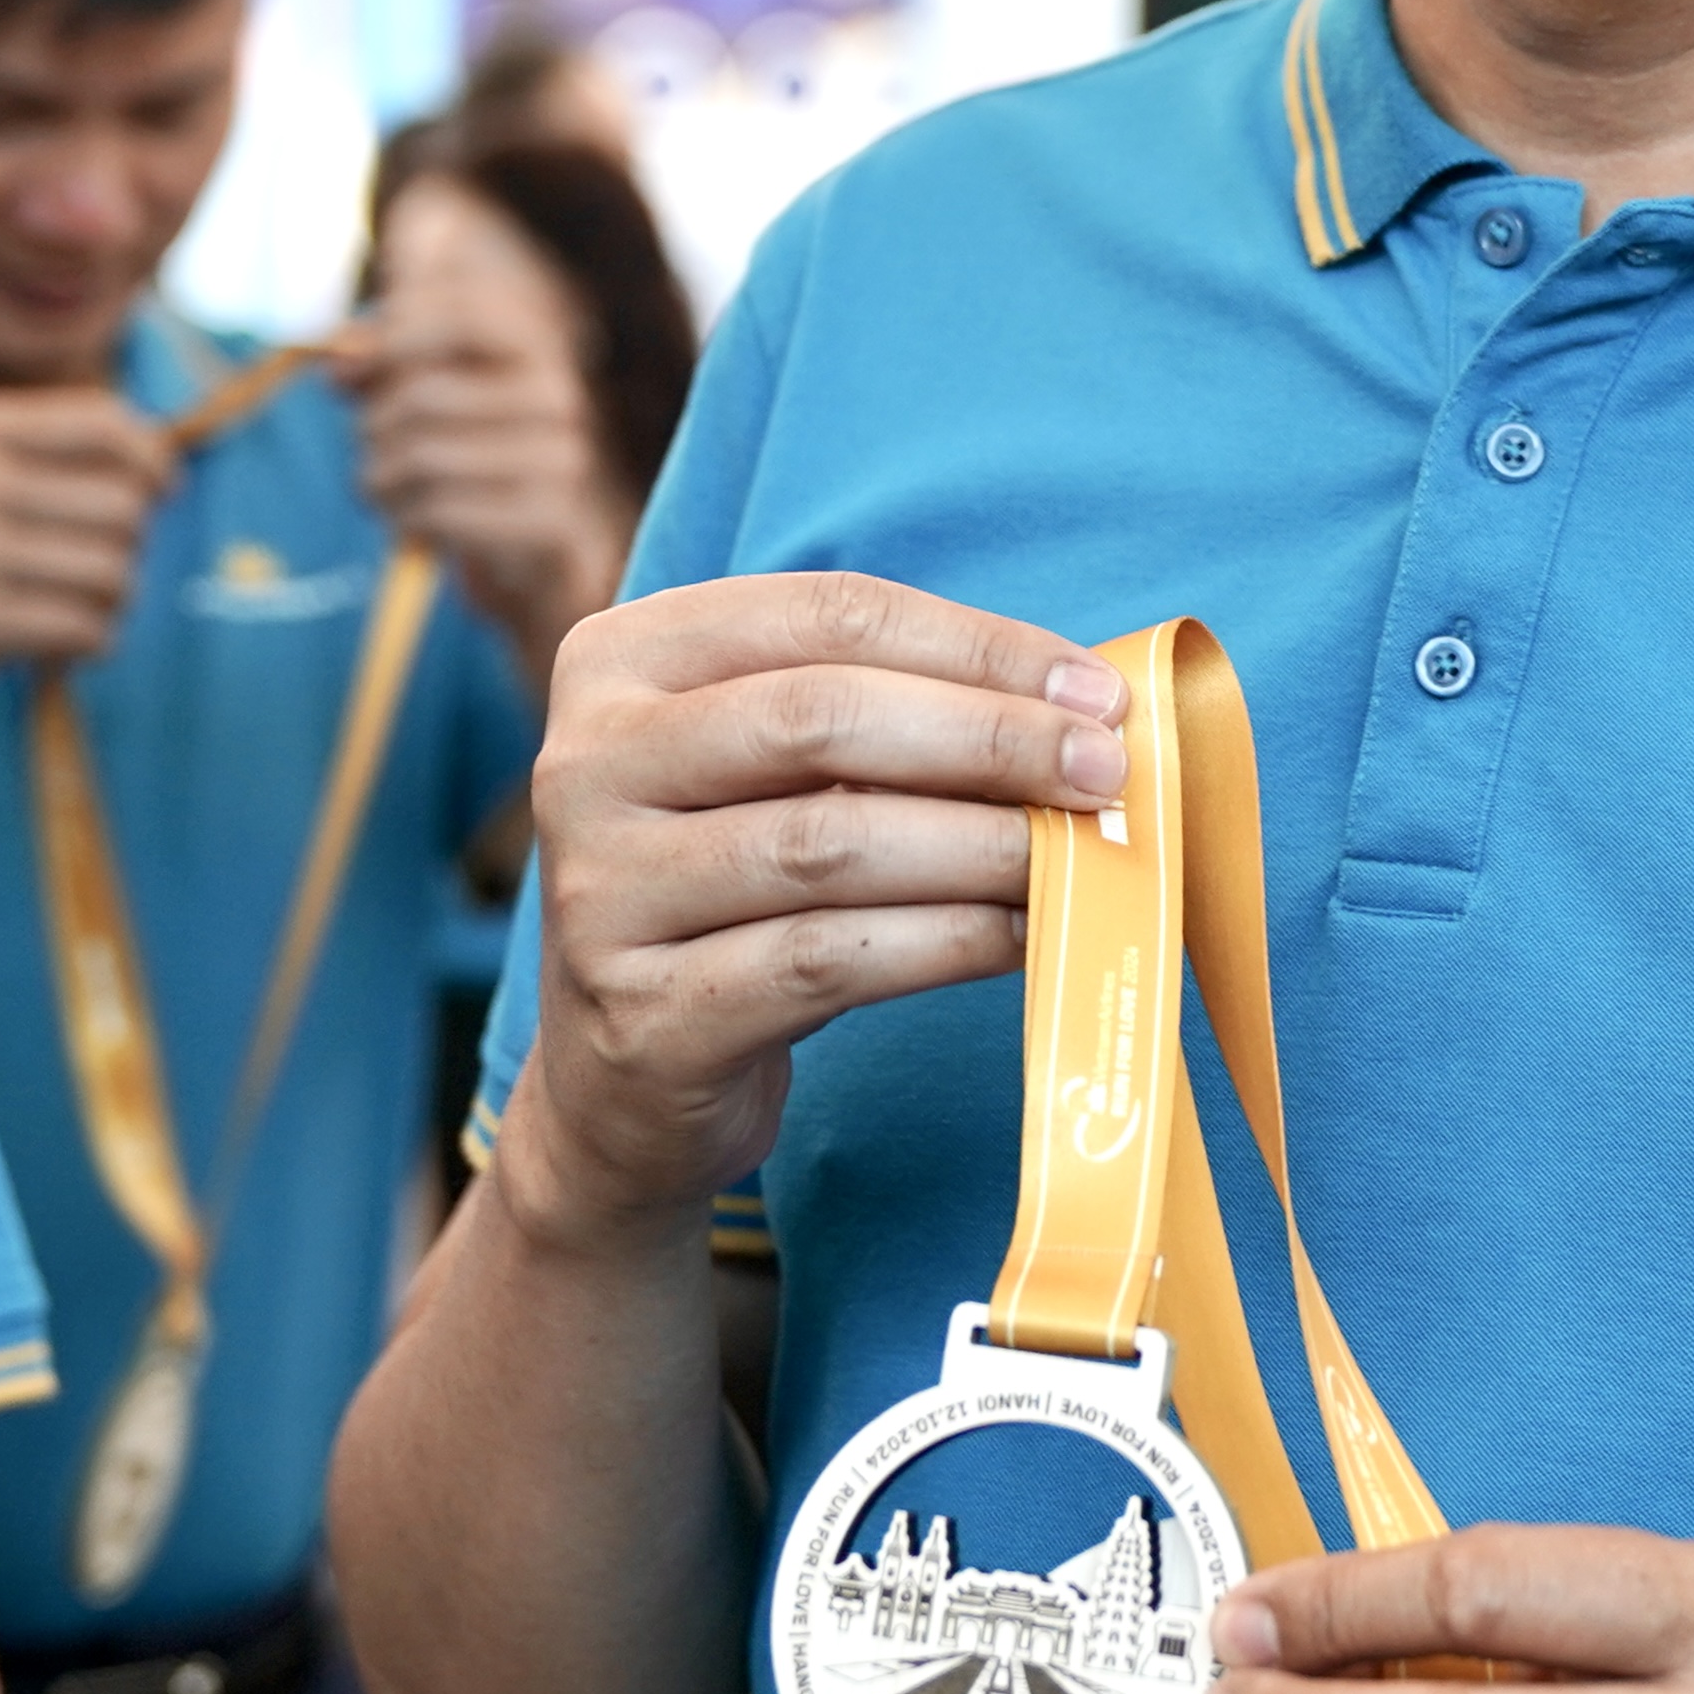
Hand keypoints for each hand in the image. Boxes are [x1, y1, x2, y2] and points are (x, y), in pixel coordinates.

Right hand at [0, 389, 176, 698]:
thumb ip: (36, 451)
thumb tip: (163, 460)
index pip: (110, 425)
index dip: (153, 464)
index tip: (158, 493)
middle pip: (125, 507)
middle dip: (125, 549)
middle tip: (90, 574)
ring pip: (112, 573)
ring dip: (109, 605)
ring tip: (71, 613)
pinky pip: (80, 629)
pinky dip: (87, 645)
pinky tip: (59, 649)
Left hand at [334, 223, 625, 680]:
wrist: (542, 561)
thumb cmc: (471, 463)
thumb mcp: (426, 399)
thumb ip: (383, 363)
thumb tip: (340, 362)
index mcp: (537, 347)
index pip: (463, 314)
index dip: (393, 335)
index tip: (351, 370)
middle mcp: (559, 396)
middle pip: (423, 394)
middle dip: (372, 424)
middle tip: (368, 445)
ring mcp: (561, 459)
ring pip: (424, 456)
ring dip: (379, 478)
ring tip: (381, 489)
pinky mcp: (550, 521)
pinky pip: (442, 512)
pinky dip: (408, 519)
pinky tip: (412, 524)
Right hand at [496, 575, 1129, 1254]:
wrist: (625, 1080)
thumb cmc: (737, 886)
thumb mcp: (777, 773)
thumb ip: (895, 716)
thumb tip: (1085, 709)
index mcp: (621, 659)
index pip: (825, 613)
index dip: (977, 645)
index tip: (1096, 690)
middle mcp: (586, 763)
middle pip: (820, 717)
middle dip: (990, 738)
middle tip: (1107, 772)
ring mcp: (600, 895)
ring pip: (828, 843)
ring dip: (983, 845)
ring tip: (1083, 855)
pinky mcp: (643, 1016)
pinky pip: (826, 960)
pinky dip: (949, 941)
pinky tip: (1027, 936)